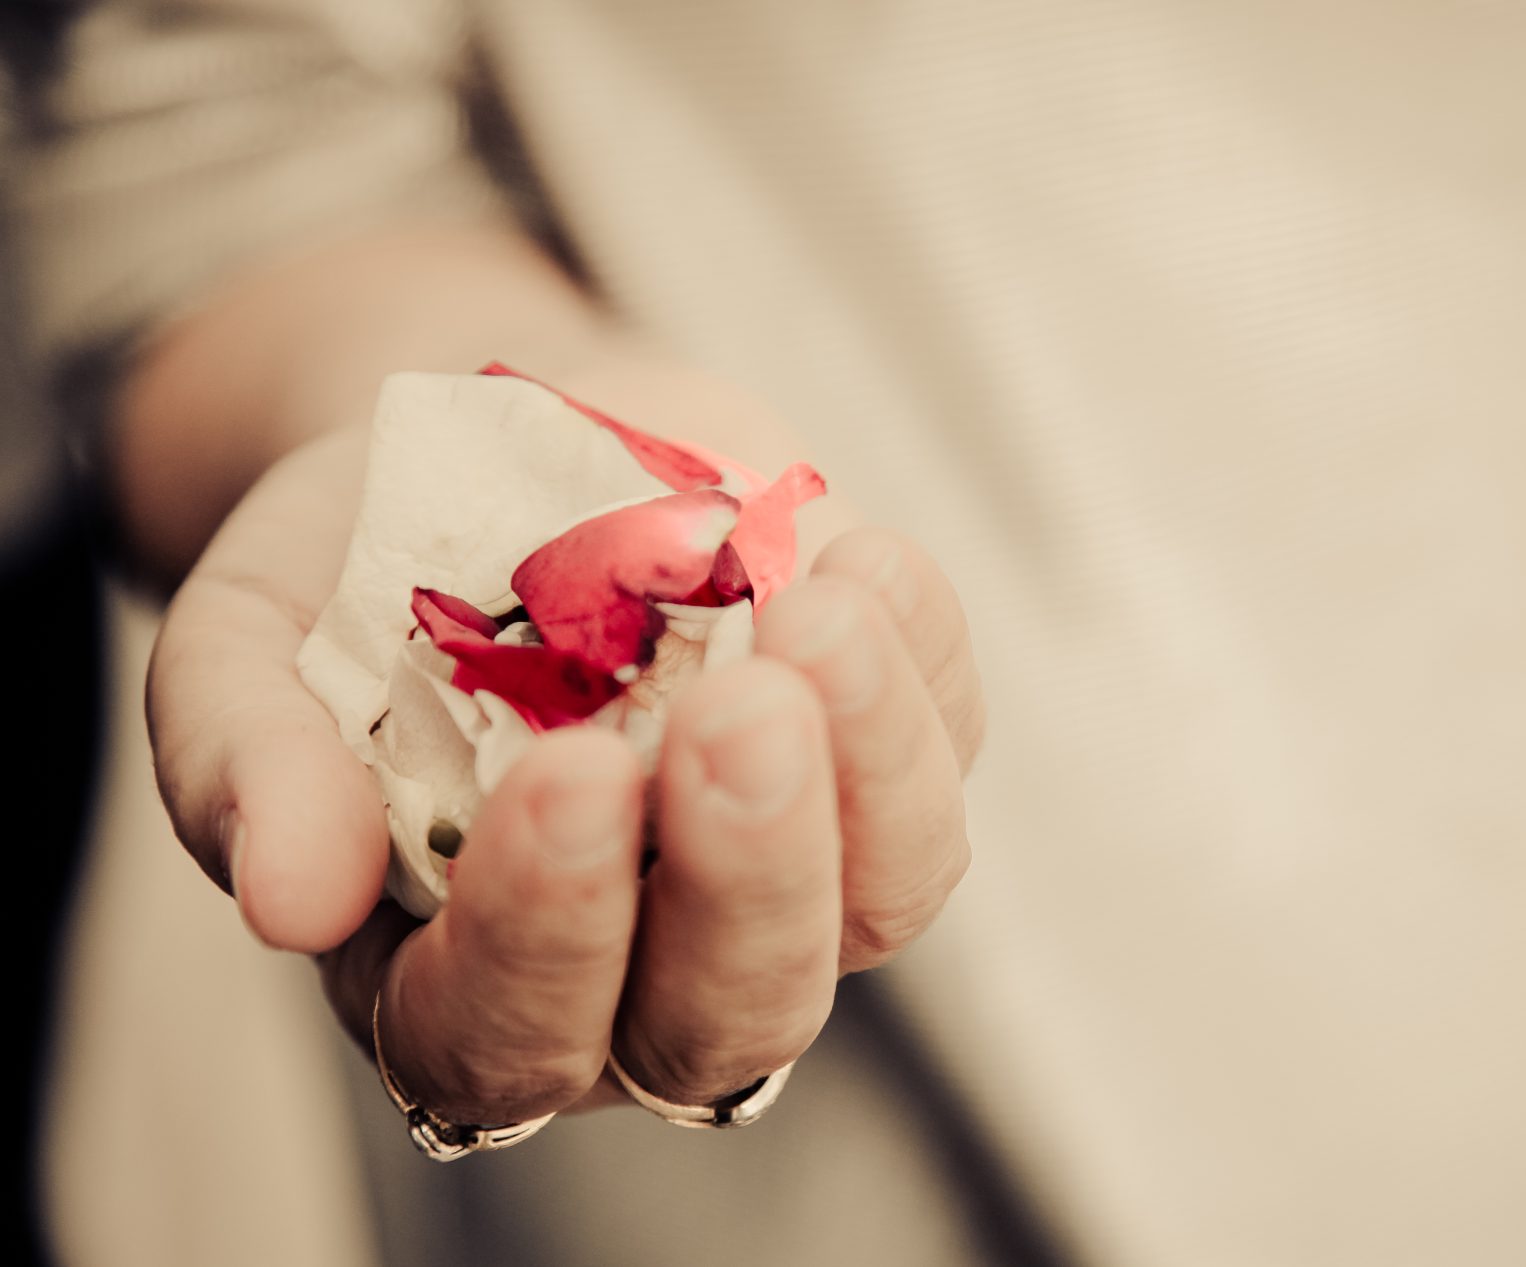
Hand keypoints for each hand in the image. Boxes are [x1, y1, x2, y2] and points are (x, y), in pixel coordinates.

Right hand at [149, 421, 982, 1123]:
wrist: (484, 451)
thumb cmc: (350, 580)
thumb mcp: (249, 649)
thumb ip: (247, 767)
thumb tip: (286, 898)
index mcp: (459, 977)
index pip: (510, 1032)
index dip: (547, 934)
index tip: (565, 774)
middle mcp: (641, 963)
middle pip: (728, 1014)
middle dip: (747, 875)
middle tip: (735, 713)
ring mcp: (780, 868)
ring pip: (877, 901)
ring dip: (872, 772)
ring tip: (821, 613)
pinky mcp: (874, 764)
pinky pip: (940, 761)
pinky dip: (925, 669)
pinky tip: (867, 563)